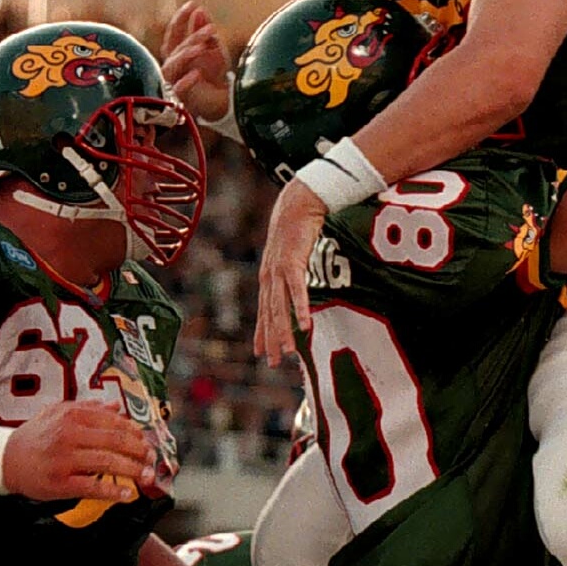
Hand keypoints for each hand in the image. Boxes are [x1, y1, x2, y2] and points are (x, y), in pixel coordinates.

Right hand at [2, 400, 152, 502]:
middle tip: (151, 458)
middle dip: (139, 450)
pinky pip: (92, 487)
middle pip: (115, 442)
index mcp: (72, 416)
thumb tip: (116, 406)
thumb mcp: (58, 413)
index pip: (113, 422)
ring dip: (132, 470)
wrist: (5, 459)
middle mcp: (70, 435)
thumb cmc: (36, 436)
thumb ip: (88, 408)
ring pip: (107, 463)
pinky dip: (113, 491)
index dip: (134, 432)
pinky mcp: (60, 483)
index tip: (145, 440)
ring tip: (146, 476)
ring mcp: (65, 460)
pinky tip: (127, 494)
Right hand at [161, 1, 231, 123]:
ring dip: (186, 54)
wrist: (222, 102)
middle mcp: (172, 66)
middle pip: (176, 48)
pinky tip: (197, 73)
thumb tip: (199, 9)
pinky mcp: (180, 99)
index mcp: (177, 53)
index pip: (174, 33)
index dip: (181, 18)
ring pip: (172, 66)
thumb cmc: (214, 75)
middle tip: (211, 28)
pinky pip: (178, 89)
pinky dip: (186, 81)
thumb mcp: (213, 50)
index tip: (193, 4)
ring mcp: (174, 82)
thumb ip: (205, 31)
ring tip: (202, 47)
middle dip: (193, 36)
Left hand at [254, 179, 325, 365]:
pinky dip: (300, 308)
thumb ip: (292, 270)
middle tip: (272, 363)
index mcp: (269, 276)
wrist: (299, 202)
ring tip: (287, 352)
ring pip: (280, 307)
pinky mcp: (292, 262)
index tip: (261, 353)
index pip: (264, 311)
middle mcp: (270, 276)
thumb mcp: (291, 253)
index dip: (261, 333)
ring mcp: (279, 270)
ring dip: (284, 331)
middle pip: (270, 314)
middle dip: (270, 339)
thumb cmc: (298, 226)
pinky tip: (305, 325)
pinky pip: (297, 289)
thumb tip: (296, 283)